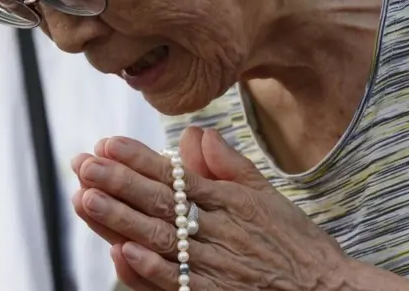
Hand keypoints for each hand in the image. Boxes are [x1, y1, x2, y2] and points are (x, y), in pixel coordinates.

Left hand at [71, 127, 408, 290]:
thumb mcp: (267, 194)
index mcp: (229, 200)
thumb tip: (198, 134)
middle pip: (160, 202)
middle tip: (83, 164)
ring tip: (87, 197)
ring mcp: (214, 264)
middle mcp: (218, 229)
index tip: (107, 143)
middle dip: (118, 181)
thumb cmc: (293, 242)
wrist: (325, 289)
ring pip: (160, 237)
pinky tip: (122, 251)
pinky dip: (151, 267)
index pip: (175, 175)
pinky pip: (178, 281)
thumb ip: (231, 164)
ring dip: (121, 218)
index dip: (139, 159)